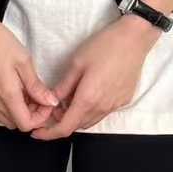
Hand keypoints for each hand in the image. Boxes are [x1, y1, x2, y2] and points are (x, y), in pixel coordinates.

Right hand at [0, 5, 58, 131]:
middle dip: (31, 114)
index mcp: (7, 94)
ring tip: (24, 92)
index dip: (41, 117)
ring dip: (17, 112)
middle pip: (15, 124)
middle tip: (37, 95)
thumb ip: (36, 86)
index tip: (46, 102)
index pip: (26, 124)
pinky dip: (3, 110)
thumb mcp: (24, 61)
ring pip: (4, 120)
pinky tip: (9, 93)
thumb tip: (50, 102)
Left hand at [30, 13, 161, 139]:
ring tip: (69, 99)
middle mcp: (102, 107)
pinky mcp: (123, 100)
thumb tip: (50, 101)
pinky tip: (88, 94)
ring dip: (77, 116)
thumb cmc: (104, 46)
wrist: (135, 38)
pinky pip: (103, 112)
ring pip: (91, 120)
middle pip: (77, 125)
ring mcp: (115, 105)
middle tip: (52, 106)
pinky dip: (91, 110)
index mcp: (88, 99)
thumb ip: (63, 86)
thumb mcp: (76, 63)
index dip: (49, 134)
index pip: (65, 128)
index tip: (37, 132)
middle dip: (62, 121)